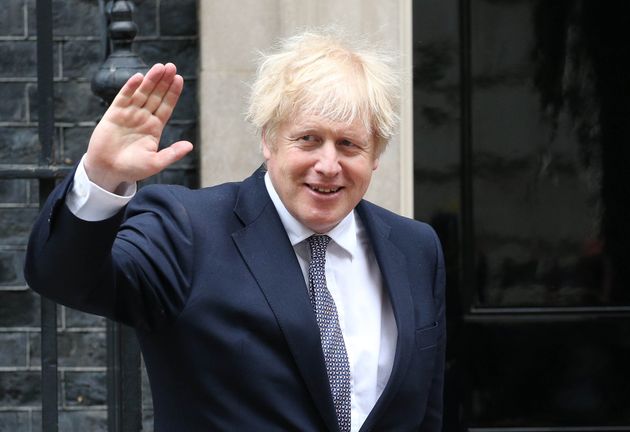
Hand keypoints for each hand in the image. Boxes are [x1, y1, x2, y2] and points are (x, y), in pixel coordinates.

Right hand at [84, 63, 192, 192]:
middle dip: (164, 81)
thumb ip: (172, 154)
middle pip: (156, 95)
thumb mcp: (155, 163)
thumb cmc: (132, 169)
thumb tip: (190, 146)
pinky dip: (130, 87)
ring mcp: (129, 114)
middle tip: (172, 67)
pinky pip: (123, 97)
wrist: (107, 170)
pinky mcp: (114, 114)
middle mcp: (143, 118)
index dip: (173, 93)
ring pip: (142, 93)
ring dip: (150, 80)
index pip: (166, 106)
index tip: (180, 79)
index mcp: (155, 128)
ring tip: (160, 67)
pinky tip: (139, 77)